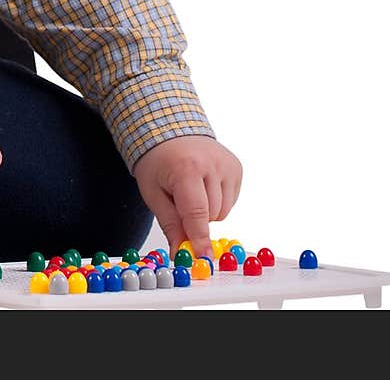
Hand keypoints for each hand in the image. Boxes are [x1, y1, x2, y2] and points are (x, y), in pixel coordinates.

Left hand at [132, 136, 241, 259]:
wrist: (170, 131)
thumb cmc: (158, 161)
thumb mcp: (153, 193)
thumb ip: (170, 224)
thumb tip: (181, 254)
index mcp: (185, 168)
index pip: (196, 213)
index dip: (200, 239)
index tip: (204, 259)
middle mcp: (211, 163)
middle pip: (211, 215)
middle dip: (195, 219)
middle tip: (179, 201)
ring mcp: (226, 163)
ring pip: (223, 212)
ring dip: (208, 211)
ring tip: (191, 189)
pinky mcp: (236, 166)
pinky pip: (230, 201)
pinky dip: (217, 200)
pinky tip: (204, 184)